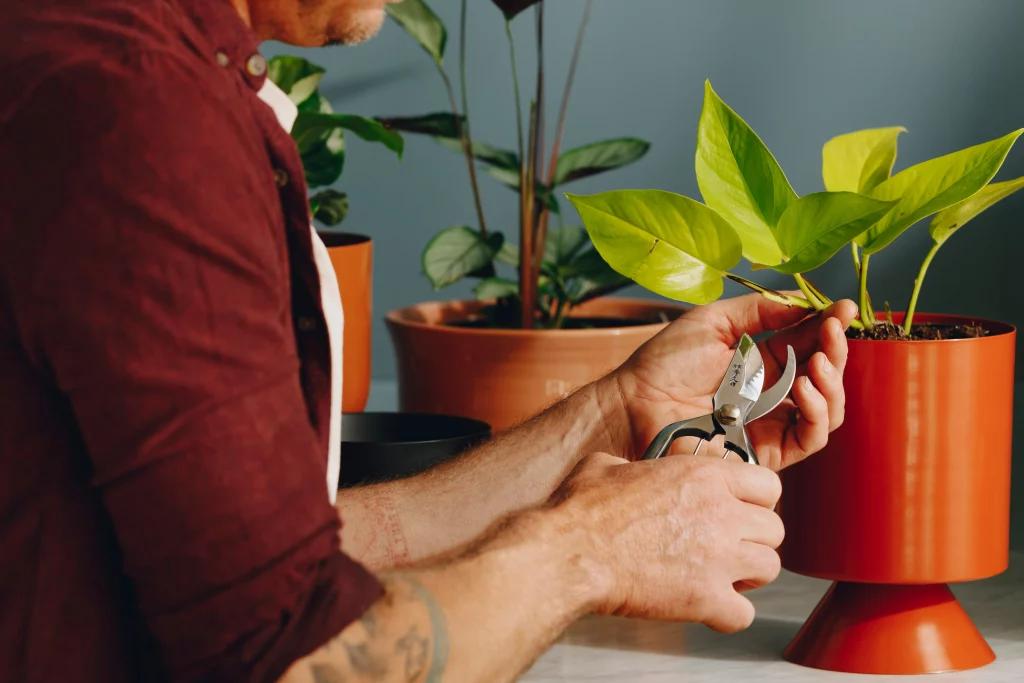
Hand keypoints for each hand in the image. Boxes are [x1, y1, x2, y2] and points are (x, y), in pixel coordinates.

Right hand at [548, 452, 783, 631]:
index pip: (767, 485)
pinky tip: (707, 608)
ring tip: (722, 578)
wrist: (570, 553)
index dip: (756, 500)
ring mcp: (718, 557)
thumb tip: (625, 471)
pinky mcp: (706, 598)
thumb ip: (634, 466)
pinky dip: (728, 614)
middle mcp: (720, 512)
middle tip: (730, 547)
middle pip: (774, 528)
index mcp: (702, 475)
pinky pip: (744, 614)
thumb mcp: (608, 466)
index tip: (741, 510)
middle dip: (754, 540)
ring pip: (770, 568)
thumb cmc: (583, 511)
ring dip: (748, 575)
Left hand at [613, 293, 856, 470]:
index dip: (830, 327)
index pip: (809, 344)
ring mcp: (771, 423)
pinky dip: (817, 414)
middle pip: (826, 376)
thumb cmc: (664, 363)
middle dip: (837, 351)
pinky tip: (804, 389)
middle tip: (833, 331)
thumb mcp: (713, 322)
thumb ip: (760, 312)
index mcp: (761, 362)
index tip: (845, 308)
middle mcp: (772, 393)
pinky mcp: (765, 452)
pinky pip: (809, 439)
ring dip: (833, 383)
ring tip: (819, 363)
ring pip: (827, 410)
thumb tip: (806, 302)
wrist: (635, 402)